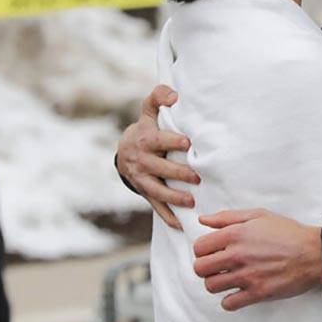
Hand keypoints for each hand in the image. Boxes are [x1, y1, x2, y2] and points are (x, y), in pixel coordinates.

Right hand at [117, 85, 198, 229]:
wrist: (124, 151)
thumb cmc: (145, 127)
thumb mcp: (148, 110)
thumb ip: (158, 96)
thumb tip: (175, 95)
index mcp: (145, 140)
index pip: (159, 141)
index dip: (172, 141)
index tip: (186, 142)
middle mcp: (142, 161)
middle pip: (160, 168)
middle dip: (178, 173)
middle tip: (197, 177)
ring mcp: (143, 179)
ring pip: (157, 190)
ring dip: (174, 197)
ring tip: (191, 201)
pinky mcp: (145, 192)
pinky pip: (156, 206)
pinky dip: (168, 216)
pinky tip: (181, 225)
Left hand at [192, 209, 321, 310]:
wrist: (314, 253)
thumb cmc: (288, 232)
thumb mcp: (258, 215)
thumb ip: (227, 217)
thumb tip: (203, 221)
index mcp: (236, 234)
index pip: (199, 247)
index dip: (203, 250)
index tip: (212, 252)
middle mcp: (237, 255)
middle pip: (200, 269)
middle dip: (205, 268)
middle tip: (217, 267)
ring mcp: (247, 276)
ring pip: (211, 286)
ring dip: (216, 284)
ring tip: (227, 279)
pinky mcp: (257, 293)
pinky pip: (228, 304)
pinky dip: (229, 300)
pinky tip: (237, 292)